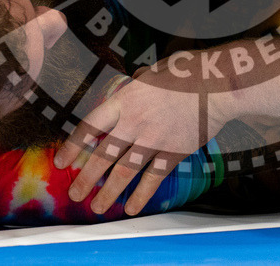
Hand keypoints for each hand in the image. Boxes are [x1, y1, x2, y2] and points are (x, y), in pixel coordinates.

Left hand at [54, 63, 222, 215]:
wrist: (218, 85)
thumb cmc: (187, 72)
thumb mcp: (154, 71)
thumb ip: (138, 83)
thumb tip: (134, 82)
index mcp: (126, 100)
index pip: (91, 126)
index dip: (74, 146)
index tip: (62, 161)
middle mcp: (135, 122)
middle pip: (103, 155)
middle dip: (86, 178)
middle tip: (75, 194)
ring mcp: (154, 139)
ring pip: (125, 172)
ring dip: (109, 192)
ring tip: (97, 207)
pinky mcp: (173, 152)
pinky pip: (153, 178)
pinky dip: (142, 195)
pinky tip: (132, 207)